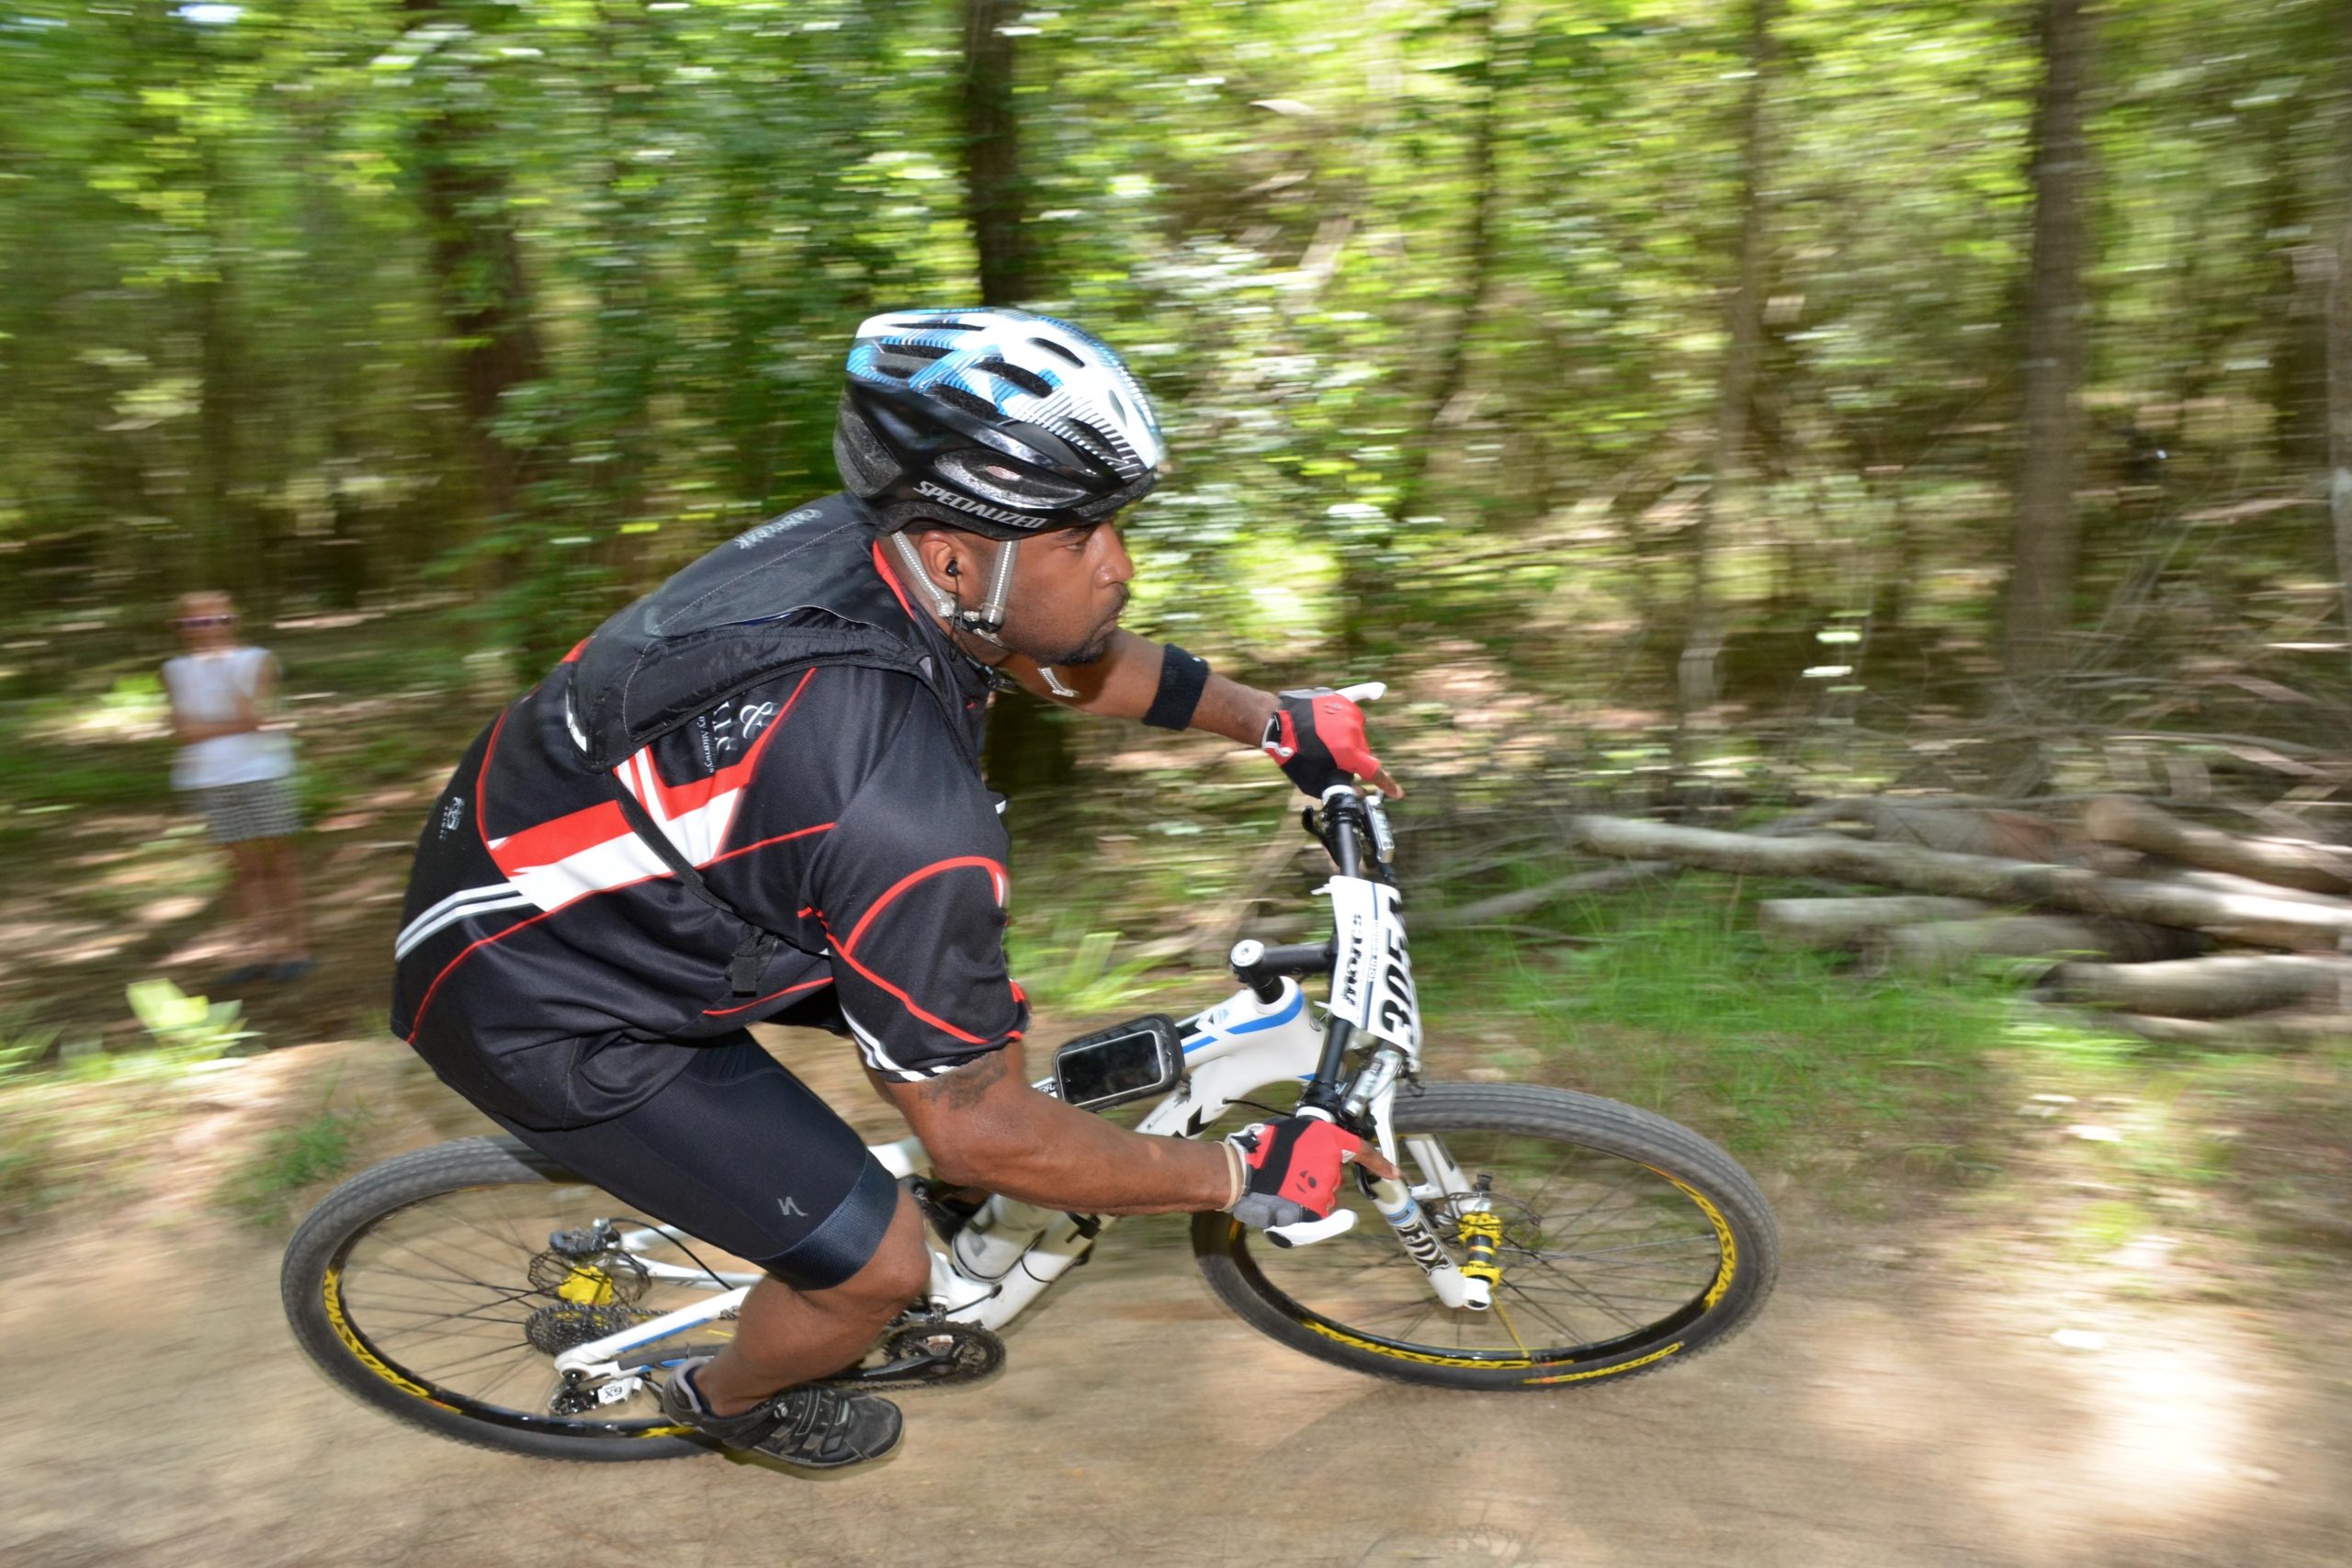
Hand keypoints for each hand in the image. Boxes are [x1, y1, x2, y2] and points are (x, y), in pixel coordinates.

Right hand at [1225, 1112, 1396, 1228]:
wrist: (1243, 1173)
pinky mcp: (1316, 1208)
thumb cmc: (1261, 1150)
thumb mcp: (1293, 1132)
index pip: (1362, 1151)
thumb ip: (1315, 1140)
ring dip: (1307, 1191)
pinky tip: (1286, 1200)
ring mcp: (1325, 1188)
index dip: (1381, 1163)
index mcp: (1328, 1139)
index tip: (1394, 1173)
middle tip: (1289, 1171)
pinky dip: (1304, 1209)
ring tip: (1281, 1184)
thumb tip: (1320, 1149)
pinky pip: (1317, 1211)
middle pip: (1333, 1176)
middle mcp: (1332, 1164)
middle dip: (1315, 1175)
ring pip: (1324, 1194)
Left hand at [1261, 688, 1400, 798]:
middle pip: (1362, 752)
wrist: (1275, 724)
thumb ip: (1341, 788)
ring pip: (1356, 732)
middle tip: (1328, 760)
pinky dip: (1368, 693)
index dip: (1387, 785)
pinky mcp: (1338, 699)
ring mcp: (1347, 713)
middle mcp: (1354, 731)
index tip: (1397, 793)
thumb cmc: (1293, 755)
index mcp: (1350, 753)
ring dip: (1346, 739)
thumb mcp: (1314, 782)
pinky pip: (1358, 695)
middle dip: (1351, 760)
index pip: (1375, 772)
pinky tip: (1379, 691)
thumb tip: (1358, 791)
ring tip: (1322, 740)